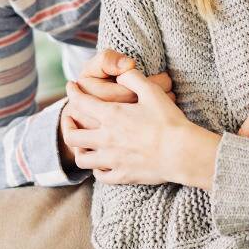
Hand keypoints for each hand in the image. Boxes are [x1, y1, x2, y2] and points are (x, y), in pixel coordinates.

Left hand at [58, 49, 173, 168]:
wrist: (182, 153)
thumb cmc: (169, 121)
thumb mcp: (151, 91)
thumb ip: (132, 78)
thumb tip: (121, 72)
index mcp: (112, 116)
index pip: (81, 102)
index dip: (72, 92)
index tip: (71, 87)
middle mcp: (106, 139)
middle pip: (72, 136)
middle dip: (66, 125)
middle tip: (69, 118)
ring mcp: (112, 160)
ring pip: (82, 159)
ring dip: (79, 150)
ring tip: (82, 144)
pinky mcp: (123, 176)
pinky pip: (100, 176)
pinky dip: (97, 169)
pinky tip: (101, 163)